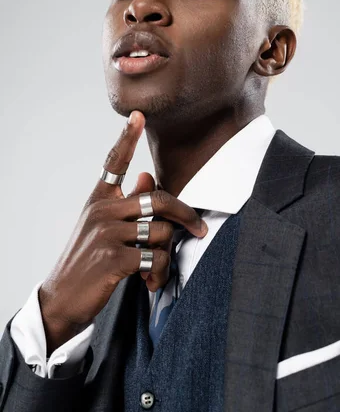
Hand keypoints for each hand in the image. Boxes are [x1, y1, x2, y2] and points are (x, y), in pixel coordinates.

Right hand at [38, 110, 207, 354]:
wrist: (62, 299)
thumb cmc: (87, 261)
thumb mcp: (102, 228)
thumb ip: (126, 203)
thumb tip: (146, 176)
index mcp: (98, 200)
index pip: (114, 163)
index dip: (126, 138)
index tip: (138, 116)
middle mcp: (102, 211)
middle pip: (158, 199)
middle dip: (185, 214)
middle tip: (200, 228)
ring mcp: (106, 233)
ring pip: (162, 231)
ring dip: (166, 254)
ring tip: (155, 269)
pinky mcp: (114, 258)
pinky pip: (155, 257)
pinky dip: (159, 272)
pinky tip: (149, 282)